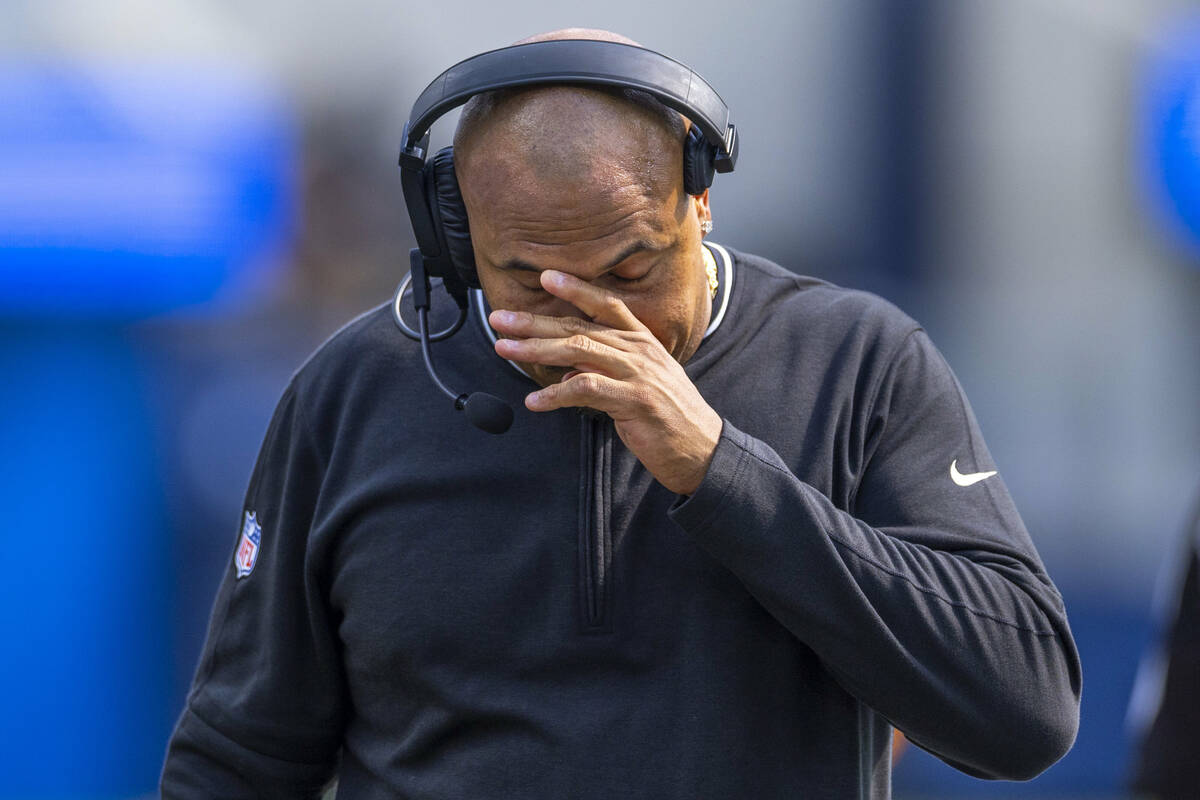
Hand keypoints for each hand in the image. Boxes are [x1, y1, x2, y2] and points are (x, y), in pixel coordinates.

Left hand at [490, 270, 721, 494]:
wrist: (702, 449)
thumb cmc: (668, 418)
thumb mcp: (638, 385)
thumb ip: (605, 372)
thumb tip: (569, 370)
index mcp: (643, 341)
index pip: (606, 305)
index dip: (576, 289)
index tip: (545, 277)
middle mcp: (640, 351)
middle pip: (579, 327)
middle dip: (534, 322)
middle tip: (500, 318)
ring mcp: (638, 373)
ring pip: (578, 351)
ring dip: (536, 350)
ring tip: (505, 349)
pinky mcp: (634, 400)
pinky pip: (585, 390)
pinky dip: (555, 394)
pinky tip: (535, 400)